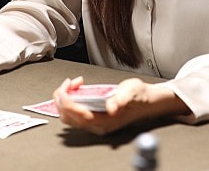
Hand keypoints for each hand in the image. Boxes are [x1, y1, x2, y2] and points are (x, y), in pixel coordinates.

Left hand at [52, 76, 188, 134]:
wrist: (146, 101)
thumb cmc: (139, 97)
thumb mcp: (132, 92)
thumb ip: (122, 99)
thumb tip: (112, 107)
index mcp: (106, 121)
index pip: (79, 115)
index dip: (68, 102)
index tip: (65, 89)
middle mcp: (98, 125)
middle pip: (69, 118)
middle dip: (62, 99)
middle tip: (68, 83)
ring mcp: (94, 123)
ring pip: (69, 116)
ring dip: (65, 100)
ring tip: (72, 85)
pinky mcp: (93, 117)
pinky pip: (73, 113)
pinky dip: (69, 100)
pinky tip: (76, 89)